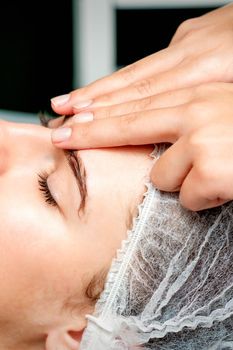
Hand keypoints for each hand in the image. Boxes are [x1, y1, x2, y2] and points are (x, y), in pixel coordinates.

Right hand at [51, 3, 232, 115]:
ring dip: (101, 90)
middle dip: (92, 104)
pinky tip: (114, 86)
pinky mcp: (197, 36)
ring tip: (73, 102)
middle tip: (61, 117)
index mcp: (205, 70)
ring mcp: (191, 42)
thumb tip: (192, 142)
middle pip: (130, 85)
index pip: (142, 100)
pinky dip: (127, 76)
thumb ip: (218, 114)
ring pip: (136, 72)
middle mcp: (190, 53)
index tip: (79, 128)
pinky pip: (153, 62)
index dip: (107, 117)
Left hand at [51, 82, 232, 211]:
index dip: (100, 110)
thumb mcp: (221, 113)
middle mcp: (196, 110)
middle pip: (127, 122)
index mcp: (199, 95)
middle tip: (59, 135)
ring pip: (162, 175)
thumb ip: (185, 119)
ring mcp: (203, 139)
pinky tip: (226, 190)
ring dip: (183, 182)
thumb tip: (159, 135)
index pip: (136, 102)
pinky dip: (204, 200)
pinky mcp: (211, 170)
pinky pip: (188, 198)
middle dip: (89, 132)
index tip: (70, 116)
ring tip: (215, 175)